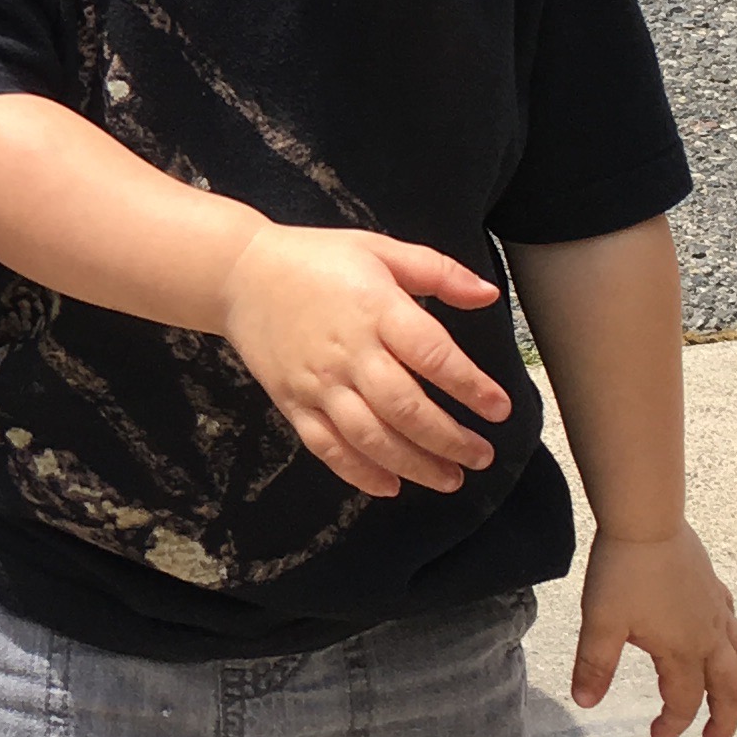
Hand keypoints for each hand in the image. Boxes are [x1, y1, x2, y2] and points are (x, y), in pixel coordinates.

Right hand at [220, 223, 510, 498]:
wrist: (237, 274)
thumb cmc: (316, 259)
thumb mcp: (380, 250)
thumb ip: (439, 272)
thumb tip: (488, 295)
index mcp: (376, 309)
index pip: (433, 355)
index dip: (470, 386)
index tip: (499, 409)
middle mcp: (349, 352)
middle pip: (405, 408)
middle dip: (449, 439)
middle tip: (481, 455)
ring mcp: (318, 382)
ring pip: (370, 436)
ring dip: (414, 464)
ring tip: (450, 479)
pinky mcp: (293, 402)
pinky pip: (327, 447)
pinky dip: (358, 473)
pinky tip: (390, 486)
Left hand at [571, 524, 736, 736]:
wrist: (646, 520)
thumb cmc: (622, 572)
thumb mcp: (600, 622)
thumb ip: (594, 666)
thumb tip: (585, 703)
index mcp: (682, 650)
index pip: (683, 701)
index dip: (672, 725)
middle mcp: (708, 635)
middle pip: (729, 688)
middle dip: (725, 720)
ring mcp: (716, 610)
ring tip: (731, 699)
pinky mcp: (713, 587)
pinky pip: (733, 624)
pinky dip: (734, 644)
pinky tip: (723, 640)